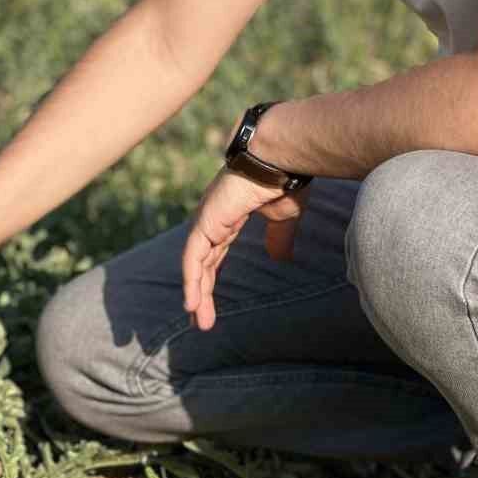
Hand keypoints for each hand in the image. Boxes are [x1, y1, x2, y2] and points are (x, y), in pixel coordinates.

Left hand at [182, 168, 308, 331]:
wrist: (281, 155)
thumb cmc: (285, 177)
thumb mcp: (284, 217)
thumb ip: (278, 237)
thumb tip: (280, 258)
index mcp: (229, 217)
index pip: (214, 255)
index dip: (210, 279)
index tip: (210, 303)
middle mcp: (213, 219)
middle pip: (202, 264)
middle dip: (201, 293)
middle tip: (201, 321)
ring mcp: (207, 219)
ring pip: (196, 264)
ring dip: (196, 294)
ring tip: (199, 322)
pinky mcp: (206, 221)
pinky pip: (194, 257)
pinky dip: (192, 280)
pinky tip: (192, 303)